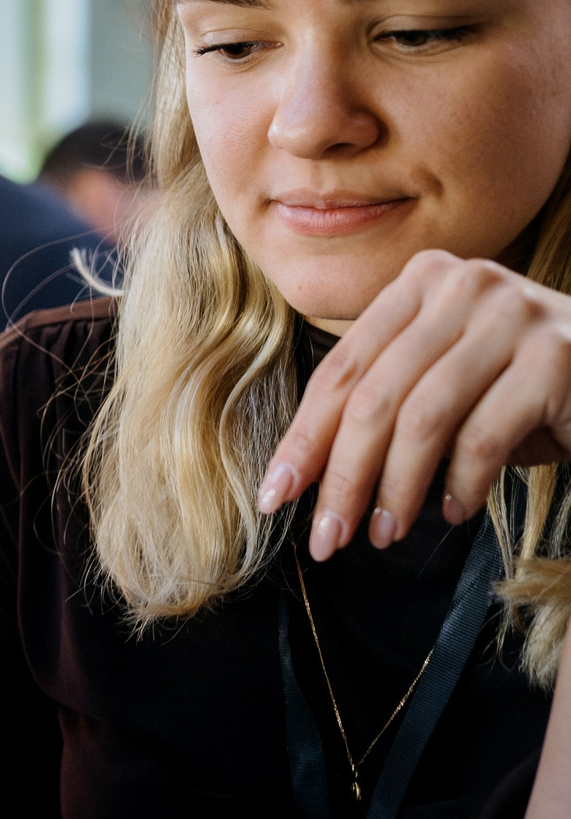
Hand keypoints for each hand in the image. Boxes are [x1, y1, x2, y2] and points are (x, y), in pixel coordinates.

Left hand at [258, 251, 570, 558]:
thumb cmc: (522, 389)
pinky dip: (460, 484)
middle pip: (373, 397)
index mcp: (420, 282)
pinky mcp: (555, 356)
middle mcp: (462, 285)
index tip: (275, 496)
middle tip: (328, 536)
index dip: (304, 438)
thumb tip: (304, 475)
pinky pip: (483, 436)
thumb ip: (384, 404)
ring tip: (383, 534)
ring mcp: (512, 314)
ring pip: (421, 418)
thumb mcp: (443, 383)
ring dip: (394, 489)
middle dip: (342, 477)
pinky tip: (453, 512)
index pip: (342, 370)